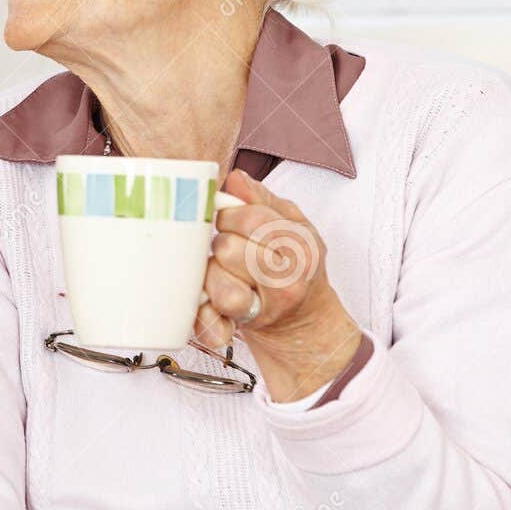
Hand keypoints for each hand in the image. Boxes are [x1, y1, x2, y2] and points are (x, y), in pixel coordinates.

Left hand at [198, 169, 361, 400]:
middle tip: (227, 248)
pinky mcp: (242, 330)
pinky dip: (204, 317)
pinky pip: (213, 325)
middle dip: (221, 243)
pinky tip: (207, 306)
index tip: (226, 218)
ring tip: (223, 273)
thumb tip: (235, 179)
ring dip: (211, 276)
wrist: (306, 321)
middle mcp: (287, 281)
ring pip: (219, 287)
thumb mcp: (291, 224)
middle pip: (228, 249)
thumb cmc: (294, 265)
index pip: (253, 218)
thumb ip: (262, 199)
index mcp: (299, 247)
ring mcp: (266, 310)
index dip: (230, 214)